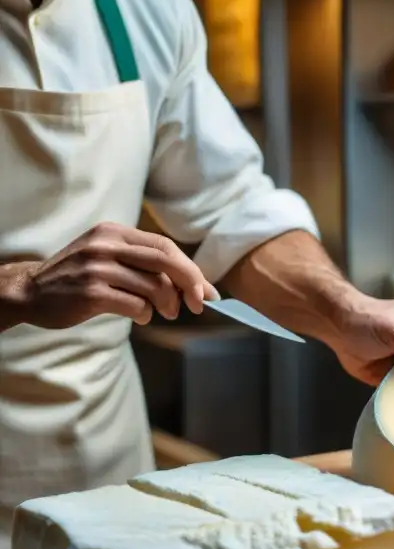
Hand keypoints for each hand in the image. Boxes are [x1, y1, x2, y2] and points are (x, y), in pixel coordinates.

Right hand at [1, 222, 217, 328]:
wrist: (30, 291)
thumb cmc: (79, 277)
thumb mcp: (107, 256)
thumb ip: (143, 264)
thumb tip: (191, 285)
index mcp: (114, 232)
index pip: (166, 247)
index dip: (192, 270)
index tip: (207, 291)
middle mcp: (106, 245)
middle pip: (167, 261)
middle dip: (191, 285)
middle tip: (197, 306)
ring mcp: (98, 267)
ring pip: (155, 286)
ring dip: (168, 305)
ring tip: (165, 313)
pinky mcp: (92, 292)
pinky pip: (137, 305)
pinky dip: (147, 314)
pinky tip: (142, 316)